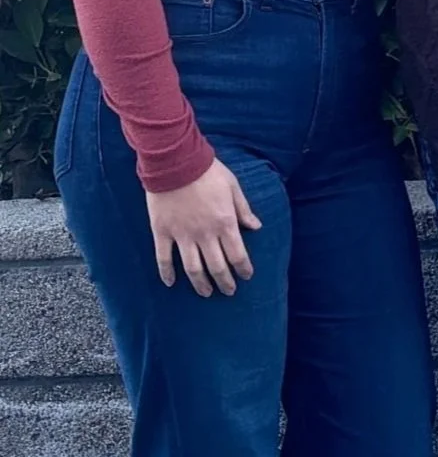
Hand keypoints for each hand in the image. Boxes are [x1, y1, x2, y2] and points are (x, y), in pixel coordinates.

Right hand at [145, 160, 260, 296]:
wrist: (175, 162)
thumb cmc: (208, 172)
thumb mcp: (233, 188)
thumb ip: (243, 210)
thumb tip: (256, 227)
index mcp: (225, 223)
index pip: (238, 255)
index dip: (243, 269)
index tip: (246, 277)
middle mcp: (205, 234)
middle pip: (217, 266)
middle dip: (225, 282)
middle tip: (229, 291)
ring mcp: (182, 235)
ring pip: (193, 268)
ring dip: (200, 283)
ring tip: (206, 293)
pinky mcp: (161, 232)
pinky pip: (164, 258)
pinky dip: (166, 272)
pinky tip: (171, 283)